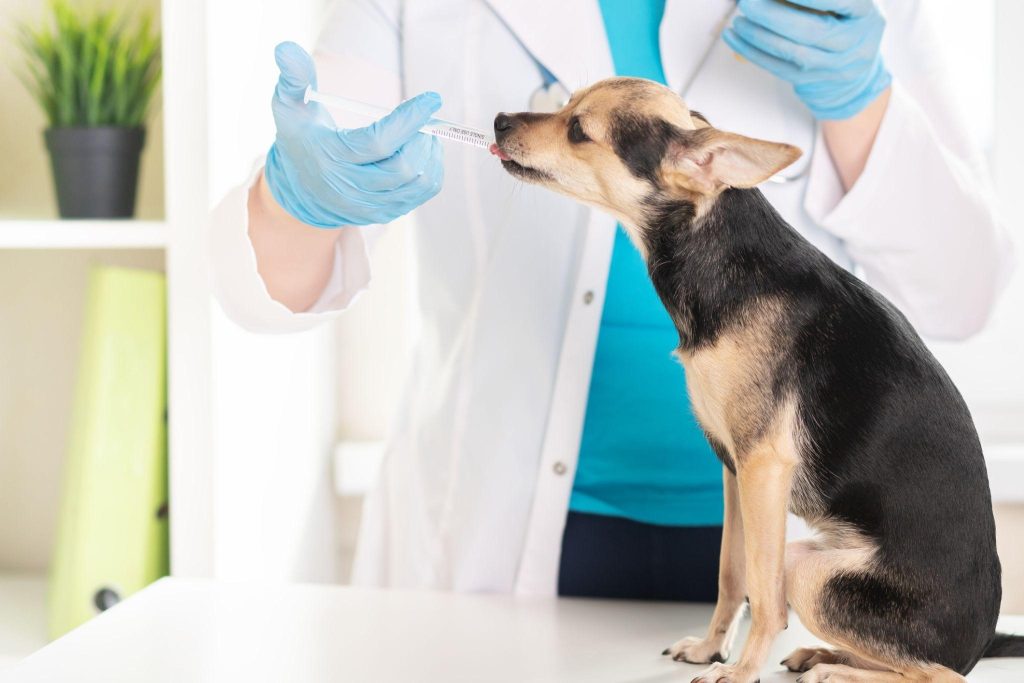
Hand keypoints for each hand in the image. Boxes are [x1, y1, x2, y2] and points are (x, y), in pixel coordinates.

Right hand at [264, 41, 443, 227]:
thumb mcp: (289, 105)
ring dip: (430, 154)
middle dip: (422, 138)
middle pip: (403, 168)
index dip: (409, 120)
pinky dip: (431, 171)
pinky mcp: (383, 213)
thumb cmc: (301, 136)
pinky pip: (421, 195)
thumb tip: (286, 48)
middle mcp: (349, 188)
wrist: (301, 186)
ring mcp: (368, 206)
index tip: (431, 99)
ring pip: (418, 183)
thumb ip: (293, 77)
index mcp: (329, 158)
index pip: (378, 142)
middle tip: (424, 117)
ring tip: (424, 133)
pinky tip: (423, 152)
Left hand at [722, 0, 891, 119]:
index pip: (843, 2)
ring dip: (759, 35)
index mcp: (866, 14)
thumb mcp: (845, 3)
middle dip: (774, 15)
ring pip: (791, 52)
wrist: (855, 70)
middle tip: (748, 2)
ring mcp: (832, 66)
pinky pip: (777, 67)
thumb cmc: (845, 20)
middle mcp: (854, 42)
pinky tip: (734, 37)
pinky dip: (752, 51)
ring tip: (740, 19)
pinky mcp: (809, 79)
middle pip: (812, 31)